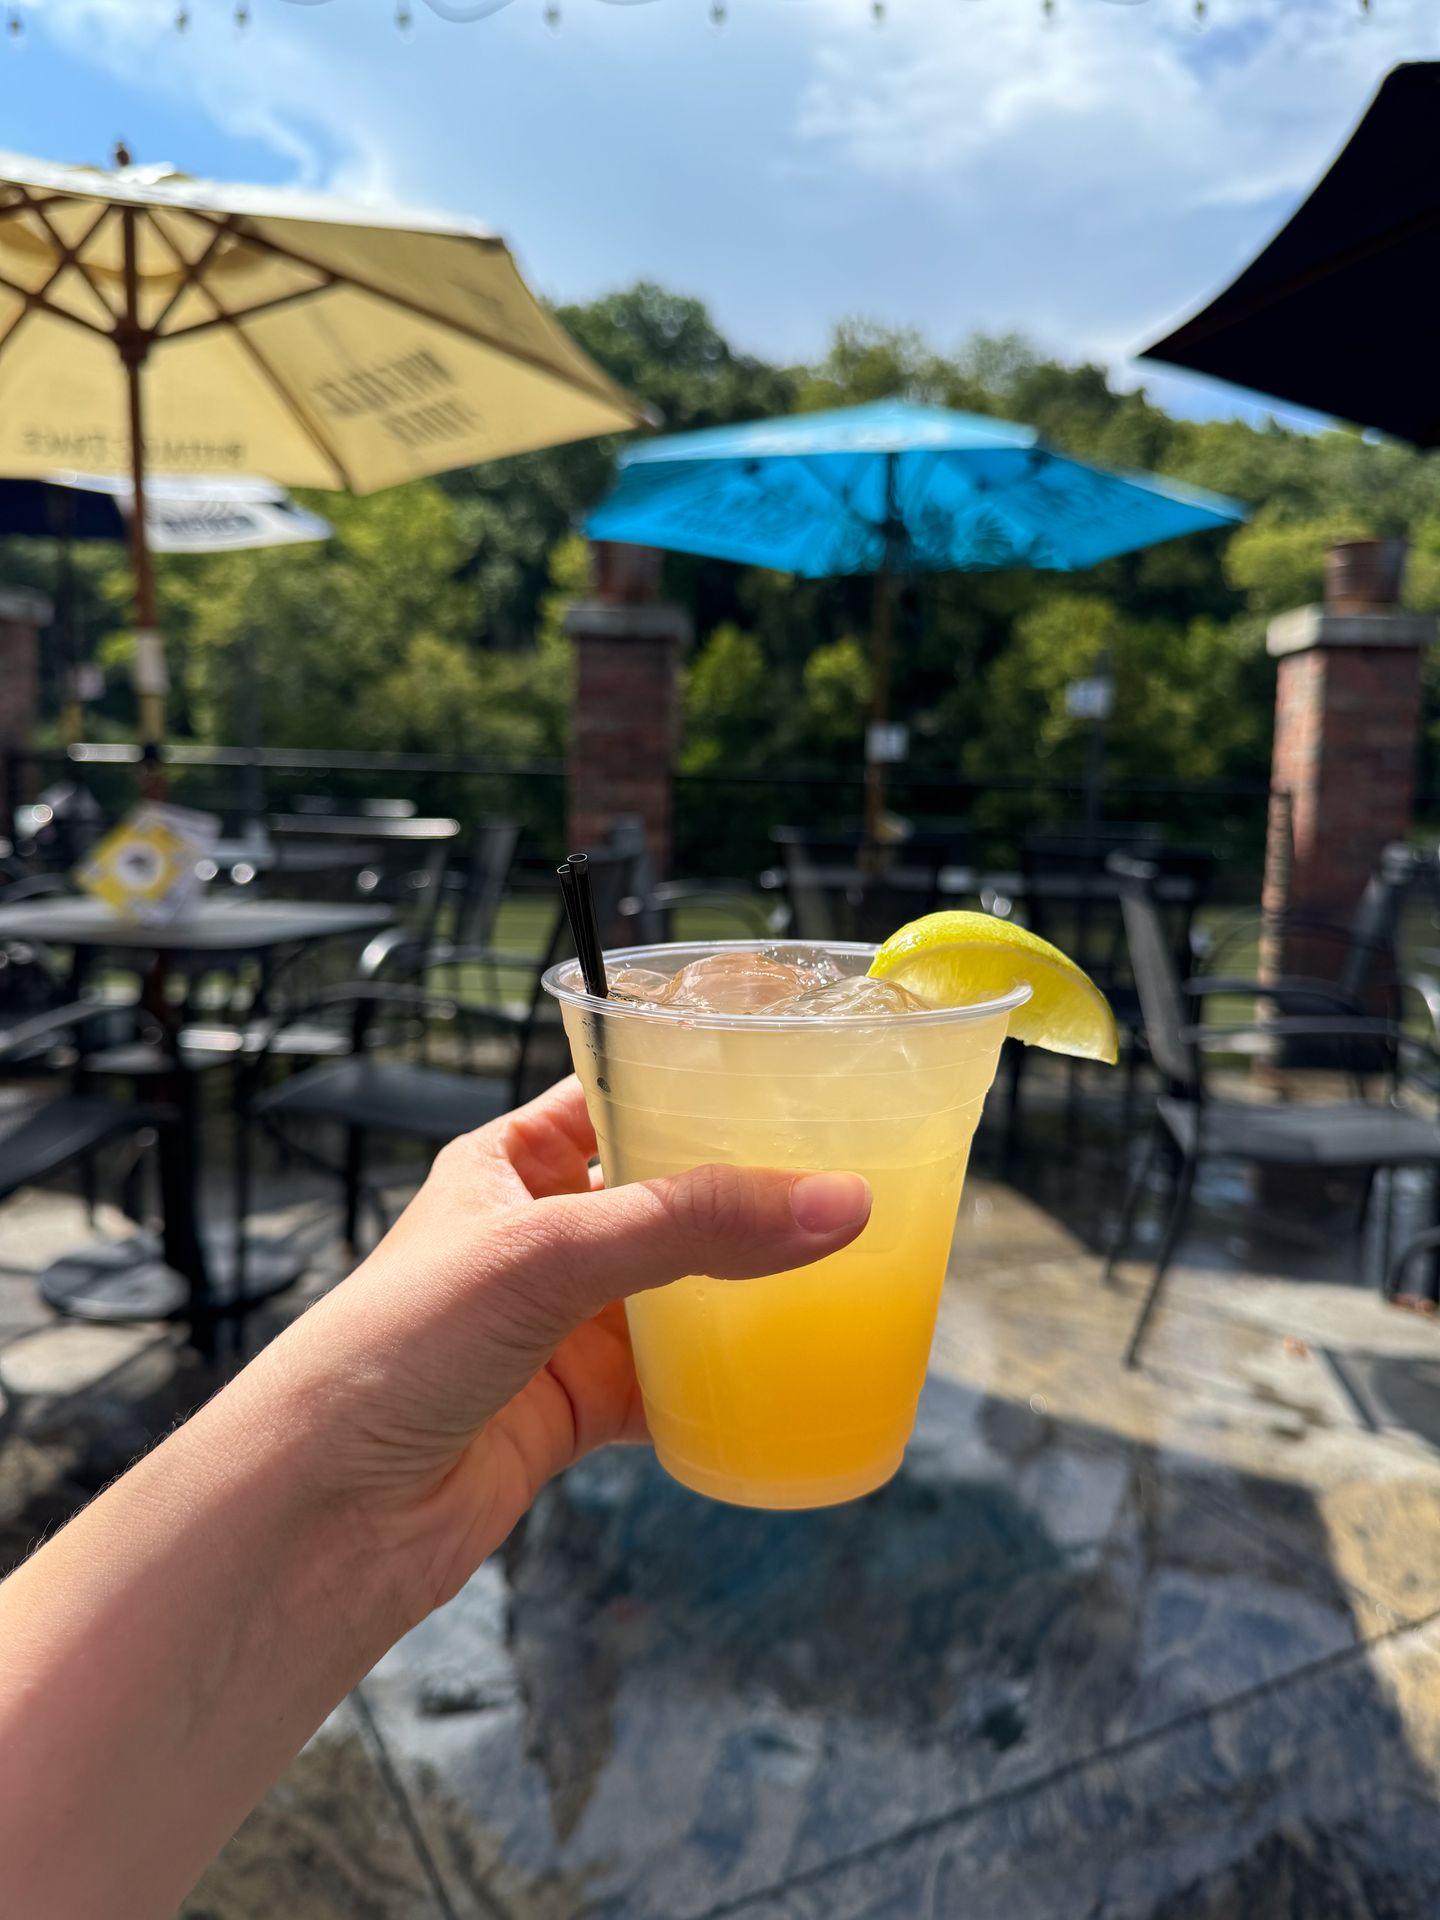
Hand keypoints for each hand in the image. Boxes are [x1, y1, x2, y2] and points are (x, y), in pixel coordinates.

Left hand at [258, 1077, 871, 1621]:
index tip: (790, 1073)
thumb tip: (836, 1202)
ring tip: (845, 1265)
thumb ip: (690, 1224)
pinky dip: (729, 1381)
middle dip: (744, 1191)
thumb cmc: (390, 1350)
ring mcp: (562, 1326)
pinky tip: (791, 1373)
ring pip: (681, 1290)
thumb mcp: (545, 1253)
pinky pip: (676, 1383)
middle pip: (665, 1195)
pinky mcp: (578, 1409)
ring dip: (746, 1288)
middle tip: (846, 1172)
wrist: (322, 1517)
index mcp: (507, 1164)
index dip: (690, 1080)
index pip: (614, 1094)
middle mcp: (538, 1237)